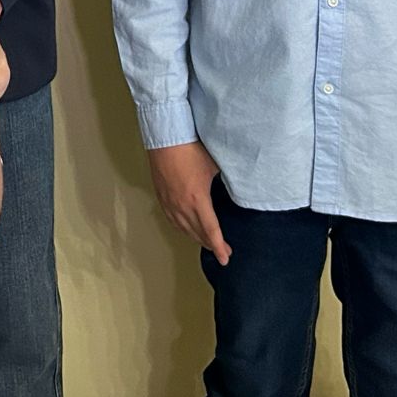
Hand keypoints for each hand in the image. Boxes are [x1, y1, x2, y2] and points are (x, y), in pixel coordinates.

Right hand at [147, 140, 231, 263]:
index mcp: (197, 200)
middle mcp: (182, 206)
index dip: (219, 247)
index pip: (211, 231)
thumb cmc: (190, 149)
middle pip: (197, 233)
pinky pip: (172, 220)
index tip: (225, 258)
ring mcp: (170, 203)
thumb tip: (234, 189)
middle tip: (223, 251)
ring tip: (207, 242)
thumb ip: (224, 182)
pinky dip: (182, 228)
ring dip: (196, 237)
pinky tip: (186, 228)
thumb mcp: (214, 167)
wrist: (166, 138)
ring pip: (184, 228)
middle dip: (211, 244)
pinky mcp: (162, 197)